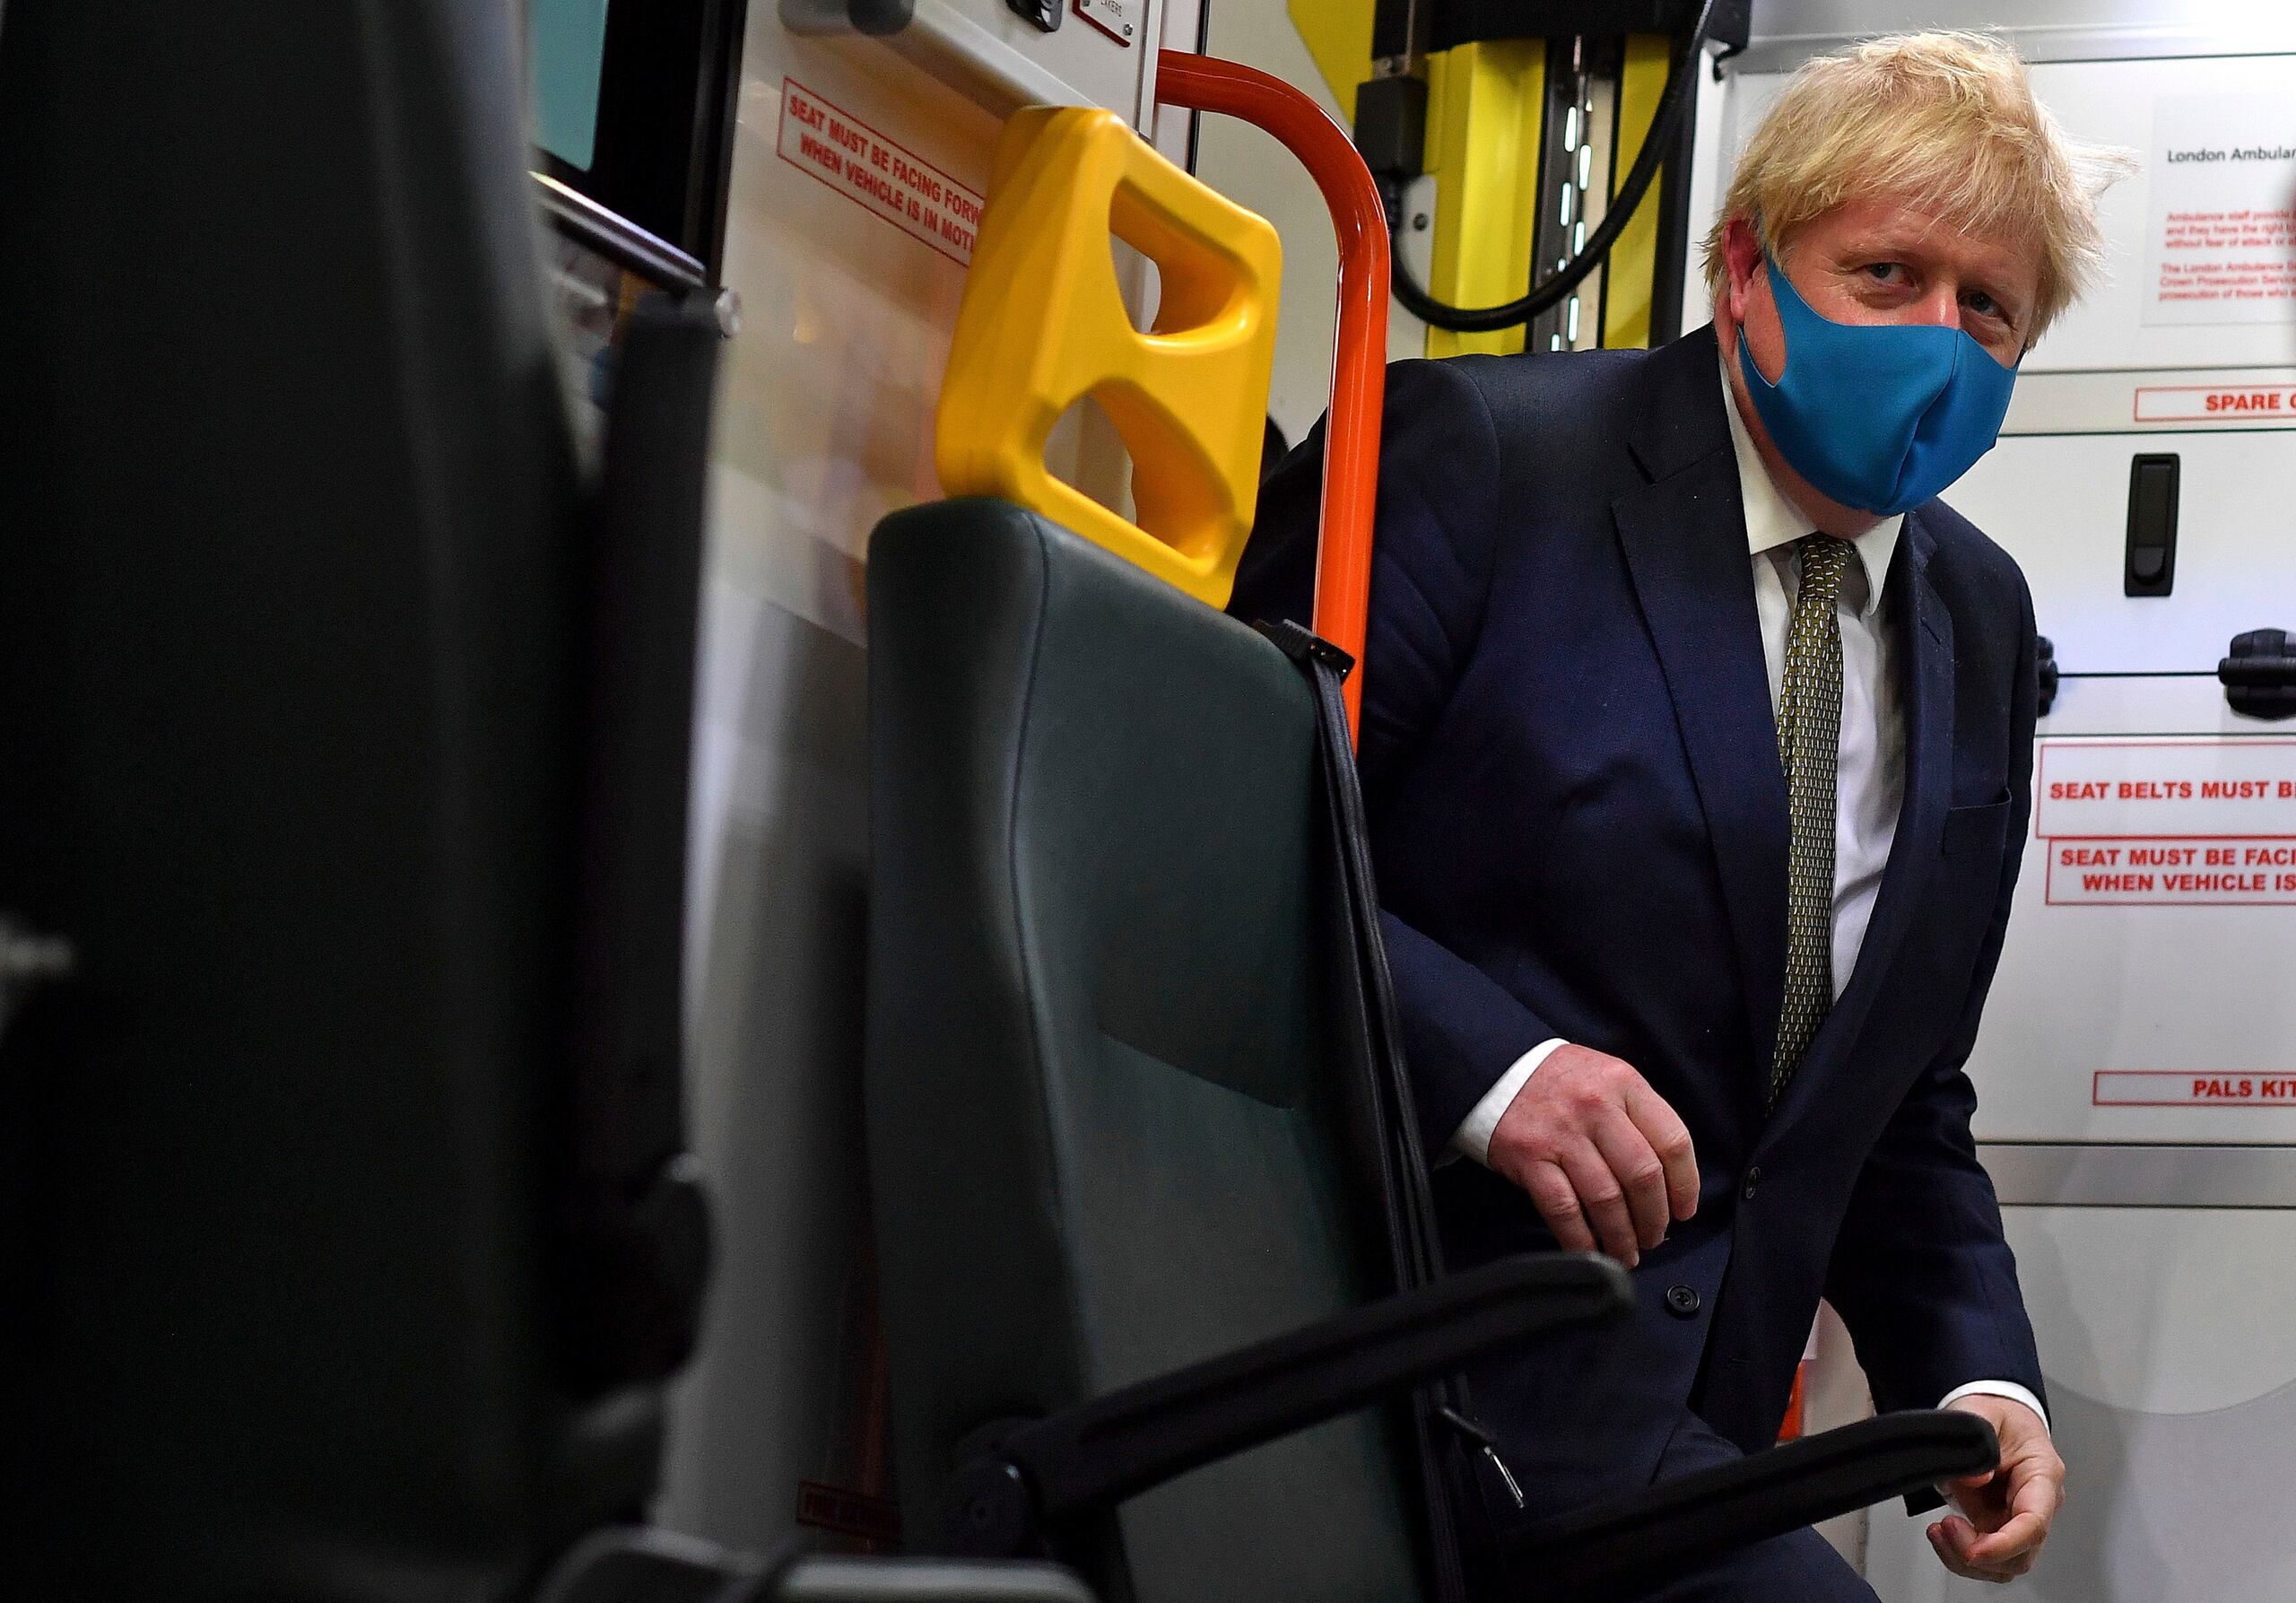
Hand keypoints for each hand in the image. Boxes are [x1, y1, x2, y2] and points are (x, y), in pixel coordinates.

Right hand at [1484, 1044, 1697, 1266]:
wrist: (1495, 1069)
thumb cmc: (1559, 1082)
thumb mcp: (1608, 1078)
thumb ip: (1639, 1117)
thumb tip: (1667, 1182)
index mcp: (1623, 1084)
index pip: (1672, 1142)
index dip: (1685, 1186)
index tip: (1684, 1211)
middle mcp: (1595, 1106)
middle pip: (1642, 1175)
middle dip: (1654, 1218)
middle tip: (1654, 1236)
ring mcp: (1561, 1133)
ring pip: (1606, 1199)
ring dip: (1621, 1236)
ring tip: (1627, 1251)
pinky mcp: (1529, 1158)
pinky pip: (1563, 1209)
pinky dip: (1581, 1239)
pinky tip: (1591, 1250)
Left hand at [1929, 1394, 2063, 1581]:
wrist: (1996, 1416)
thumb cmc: (1997, 1414)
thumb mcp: (1982, 1411)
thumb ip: (1978, 1437)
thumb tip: (1975, 1478)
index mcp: (2042, 1475)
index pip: (2034, 1523)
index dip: (2005, 1544)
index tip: (1974, 1551)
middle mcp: (2039, 1505)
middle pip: (2022, 1553)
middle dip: (1980, 1553)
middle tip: (1945, 1527)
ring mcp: (2019, 1520)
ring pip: (2005, 1565)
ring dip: (1967, 1559)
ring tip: (1938, 1533)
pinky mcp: (1999, 1527)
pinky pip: (1988, 1557)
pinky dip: (1960, 1555)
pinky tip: (1941, 1535)